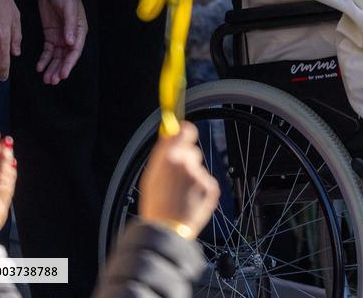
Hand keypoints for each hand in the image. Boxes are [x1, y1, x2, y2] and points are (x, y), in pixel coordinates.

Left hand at [37, 0, 87, 83]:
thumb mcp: (68, 7)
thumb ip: (70, 25)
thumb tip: (70, 43)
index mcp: (80, 29)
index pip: (75, 50)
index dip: (69, 63)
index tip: (62, 74)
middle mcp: (71, 34)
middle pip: (66, 56)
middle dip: (59, 69)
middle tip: (51, 81)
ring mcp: (60, 35)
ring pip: (57, 56)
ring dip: (52, 67)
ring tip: (46, 79)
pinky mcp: (50, 33)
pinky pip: (48, 50)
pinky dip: (44, 59)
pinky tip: (39, 67)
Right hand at [139, 122, 219, 238]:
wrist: (168, 232)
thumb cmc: (156, 205)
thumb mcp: (151, 176)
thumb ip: (163, 152)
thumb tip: (169, 134)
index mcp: (170, 158)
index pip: (186, 131)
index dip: (185, 133)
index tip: (183, 136)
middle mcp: (187, 163)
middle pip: (192, 151)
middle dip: (187, 161)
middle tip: (178, 177)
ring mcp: (201, 176)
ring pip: (198, 170)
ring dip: (192, 178)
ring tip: (181, 196)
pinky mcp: (212, 188)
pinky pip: (206, 183)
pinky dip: (199, 190)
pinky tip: (189, 202)